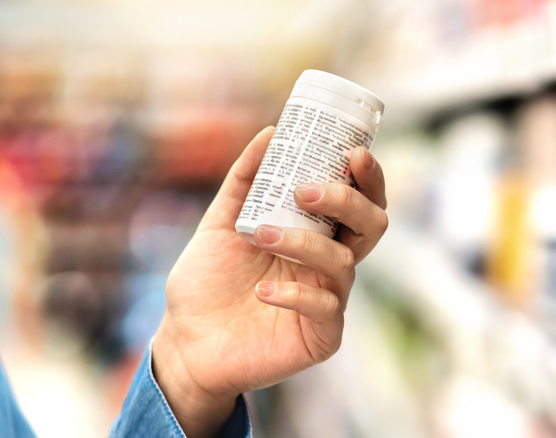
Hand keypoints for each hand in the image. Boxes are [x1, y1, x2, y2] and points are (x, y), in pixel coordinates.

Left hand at [152, 126, 387, 436]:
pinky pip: (325, 307)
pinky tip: (262, 292)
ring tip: (260, 235)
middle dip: (348, 202)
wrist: (184, 341)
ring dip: (303, 243)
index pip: (358, 202)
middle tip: (307, 191)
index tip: (354, 152)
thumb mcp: (220, 223)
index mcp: (314, 235)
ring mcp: (328, 299)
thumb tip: (270, 132)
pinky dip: (295, 294)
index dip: (367, 178)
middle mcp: (328, 264)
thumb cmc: (206, 283)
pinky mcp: (321, 336)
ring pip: (342, 261)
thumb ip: (243, 181)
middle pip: (371, 226)